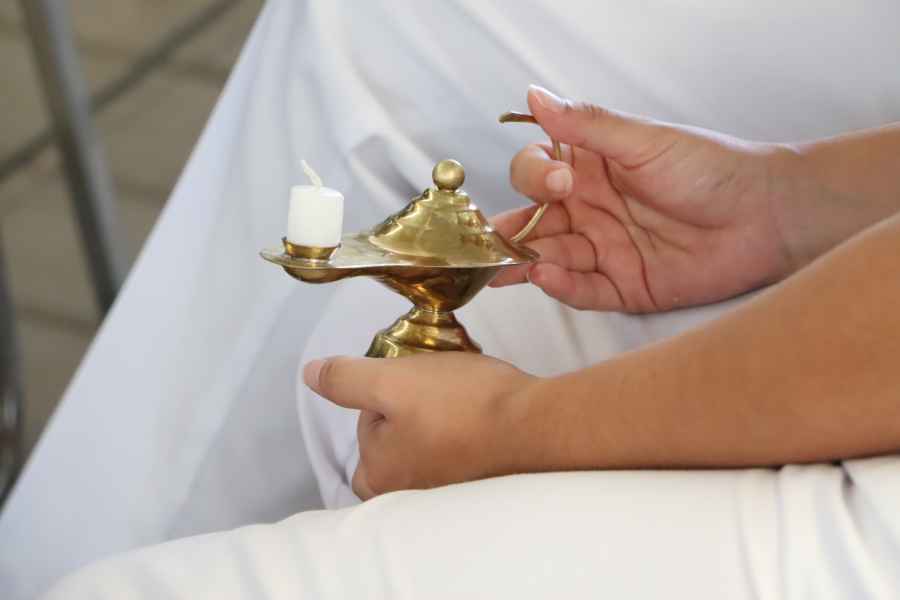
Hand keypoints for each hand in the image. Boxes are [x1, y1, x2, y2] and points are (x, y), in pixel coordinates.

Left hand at [303, 353, 535, 498]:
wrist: (535, 426)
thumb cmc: (461, 404)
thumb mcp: (392, 380)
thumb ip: (347, 380)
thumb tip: (311, 375)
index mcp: (378, 473)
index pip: (366, 422)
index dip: (388, 391)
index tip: (415, 382)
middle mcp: (407, 492)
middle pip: (395, 437)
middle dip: (412, 408)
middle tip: (439, 387)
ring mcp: (444, 491)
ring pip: (427, 443)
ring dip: (439, 419)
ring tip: (463, 398)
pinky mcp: (476, 485)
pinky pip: (456, 452)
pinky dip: (463, 433)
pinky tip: (481, 415)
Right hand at [491, 85, 794, 311]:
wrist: (766, 215)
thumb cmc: (710, 168)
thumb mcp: (643, 141)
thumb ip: (585, 125)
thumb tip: (533, 95)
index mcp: (589, 168)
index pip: (537, 172)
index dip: (534, 178)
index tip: (557, 181)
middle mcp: (589, 209)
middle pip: (534, 220)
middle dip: (509, 232)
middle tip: (489, 242)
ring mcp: (604, 249)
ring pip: (550, 258)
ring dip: (526, 262)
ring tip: (503, 269)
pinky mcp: (623, 285)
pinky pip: (583, 290)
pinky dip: (562, 286)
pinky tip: (545, 277)